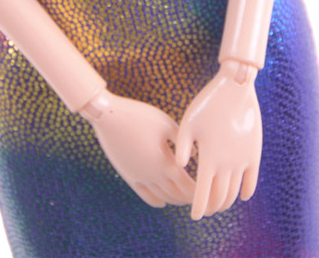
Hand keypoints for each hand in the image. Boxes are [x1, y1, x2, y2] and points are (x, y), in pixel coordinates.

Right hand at [81, 91, 194, 207]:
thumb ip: (182, 141)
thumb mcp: (166, 124)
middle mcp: (153, 175)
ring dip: (175, 200)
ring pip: (162, 197)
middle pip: (177, 195)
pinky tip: (163, 202)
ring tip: (185, 199)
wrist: (109, 117)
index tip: (209, 193)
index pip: (188, 186)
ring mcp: (140, 177)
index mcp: (165, 162)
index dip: (199, 192)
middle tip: (202, 199)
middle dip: (190, 199)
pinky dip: (157, 201)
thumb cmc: (140, 116)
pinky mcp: (129, 176)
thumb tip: (193, 155)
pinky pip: (145, 196)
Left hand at [176, 60, 261, 219]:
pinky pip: (252, 182)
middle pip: (220, 198)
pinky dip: (246, 192)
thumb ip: (182, 147)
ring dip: (227, 201)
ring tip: (218, 203)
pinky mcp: (254, 154)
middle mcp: (227, 164)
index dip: (198, 208)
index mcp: (209, 158)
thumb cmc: (207, 103)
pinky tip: (241, 195)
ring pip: (235, 192)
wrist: (235, 88)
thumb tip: (179, 167)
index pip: (203, 194)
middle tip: (205, 210)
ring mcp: (242, 160)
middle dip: (211, 207)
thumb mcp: (188, 122)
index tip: (193, 216)